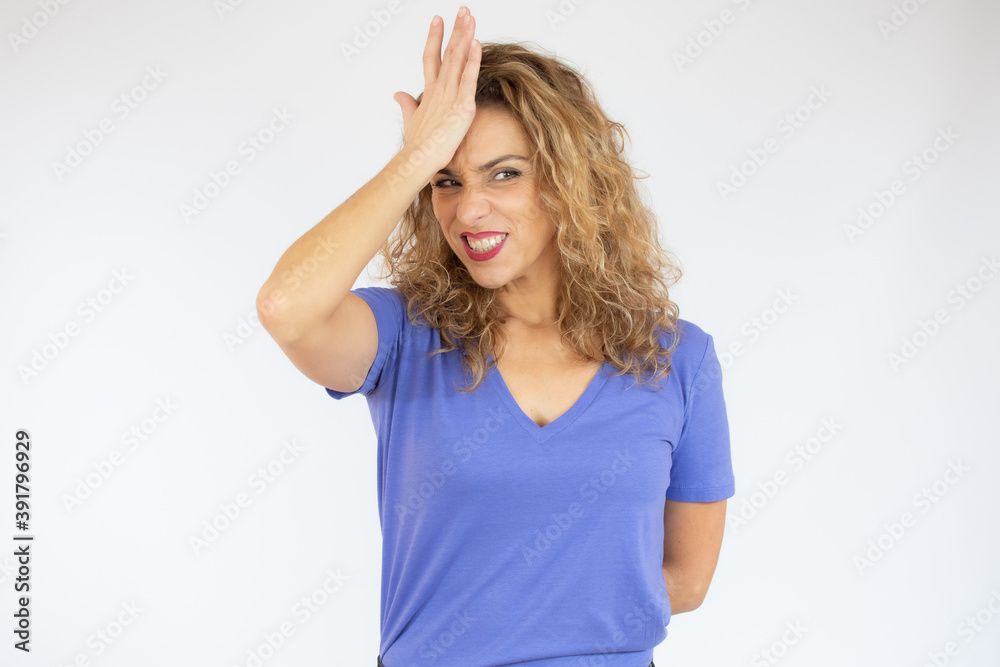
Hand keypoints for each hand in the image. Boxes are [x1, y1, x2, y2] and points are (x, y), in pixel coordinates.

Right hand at [392, 7, 480, 174]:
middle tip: (461, 10)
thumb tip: (397, 94)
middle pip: (448, 52)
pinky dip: (473, 60)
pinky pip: (469, 78)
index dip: (435, 37)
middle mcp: (439, 89)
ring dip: (464, 37)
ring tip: (469, 17)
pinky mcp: (462, 106)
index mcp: (429, 91)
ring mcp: (450, 96)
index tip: (437, 20)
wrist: (419, 160)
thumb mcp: (411, 120)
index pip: (431, 57)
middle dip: (455, 29)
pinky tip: (477, 44)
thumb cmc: (417, 145)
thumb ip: (407, 104)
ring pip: (458, 60)